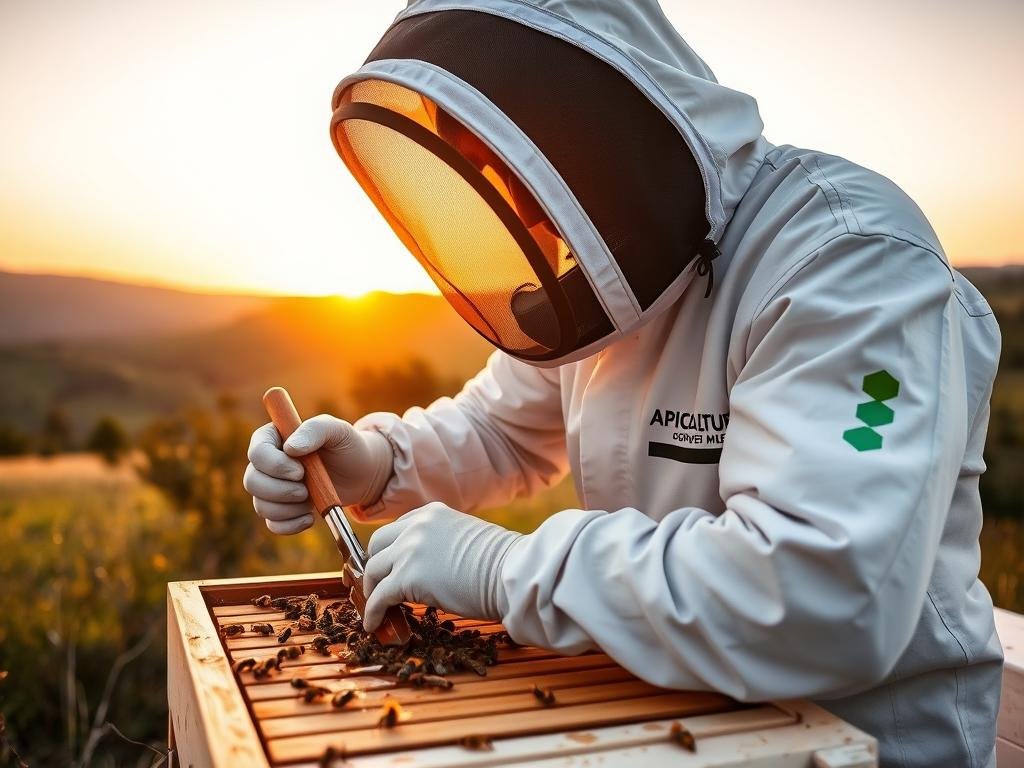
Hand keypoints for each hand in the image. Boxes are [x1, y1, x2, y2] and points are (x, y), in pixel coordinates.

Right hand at [243, 416, 392, 533]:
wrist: (361, 473)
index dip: (274, 465)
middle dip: (280, 491)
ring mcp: (272, 488)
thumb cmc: (346, 446)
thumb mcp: (337, 430)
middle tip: (305, 490)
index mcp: (274, 438)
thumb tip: (290, 448)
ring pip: (260, 505)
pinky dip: (290, 525)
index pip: (256, 452)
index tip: (300, 471)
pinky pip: (273, 524)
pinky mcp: (282, 509)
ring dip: (287, 509)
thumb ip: (315, 429)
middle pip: (252, 481)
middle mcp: (267, 463)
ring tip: (311, 501)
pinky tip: (309, 518)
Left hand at [361, 502, 522, 630]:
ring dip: (371, 590)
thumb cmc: (500, 562)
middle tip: (378, 584)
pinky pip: (379, 596)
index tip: (388, 565)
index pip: (397, 528)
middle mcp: (416, 526)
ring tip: (375, 607)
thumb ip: (442, 542)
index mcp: (431, 513)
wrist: (511, 573)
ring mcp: (410, 550)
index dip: (390, 550)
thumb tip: (431, 565)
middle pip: (378, 545)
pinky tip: (373, 624)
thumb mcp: (465, 537)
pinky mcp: (407, 577)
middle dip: (375, 566)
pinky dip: (373, 612)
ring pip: (374, 570)